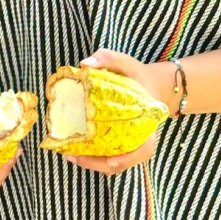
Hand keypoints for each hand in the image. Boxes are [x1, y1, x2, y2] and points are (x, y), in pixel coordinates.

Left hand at [67, 49, 163, 174]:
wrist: (152, 85)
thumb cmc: (138, 76)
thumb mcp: (126, 62)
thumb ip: (108, 58)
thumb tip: (84, 65)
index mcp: (148, 126)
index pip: (142, 151)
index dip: (125, 158)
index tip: (109, 160)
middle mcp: (141, 141)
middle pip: (121, 162)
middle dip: (97, 163)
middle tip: (72, 156)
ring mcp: (131, 145)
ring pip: (112, 163)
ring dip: (91, 163)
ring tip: (68, 154)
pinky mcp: (121, 143)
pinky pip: (108, 155)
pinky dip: (92, 156)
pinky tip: (73, 149)